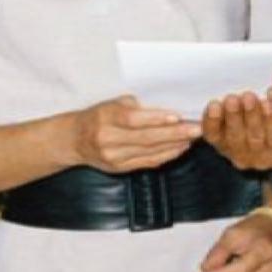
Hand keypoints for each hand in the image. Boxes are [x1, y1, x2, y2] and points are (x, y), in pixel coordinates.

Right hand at [71, 96, 199, 172]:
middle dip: (174, 133)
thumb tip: (165, 107)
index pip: (132, 120)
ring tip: (193, 137)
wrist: (75, 140)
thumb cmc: (97, 116)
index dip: (156, 119)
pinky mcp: (120, 168)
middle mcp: (108, 140)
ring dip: (175, 144)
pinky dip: (167, 155)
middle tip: (196, 128)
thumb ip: (133, 106)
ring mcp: (114, 157)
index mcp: (104, 118)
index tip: (178, 116)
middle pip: (146, 138)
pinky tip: (180, 147)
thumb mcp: (110, 104)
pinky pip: (148, 162)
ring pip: (150, 152)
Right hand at [201, 91, 271, 170]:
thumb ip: (231, 101)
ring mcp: (264, 157)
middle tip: (232, 99)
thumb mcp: (243, 107)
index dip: (211, 121)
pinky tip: (271, 107)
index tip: (213, 105)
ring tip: (251, 98)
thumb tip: (219, 82)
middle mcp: (241, 154)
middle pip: (233, 137)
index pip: (212, 134)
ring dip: (252, 117)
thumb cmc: (264, 113)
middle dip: (233, 116)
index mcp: (226, 142)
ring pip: (255, 137)